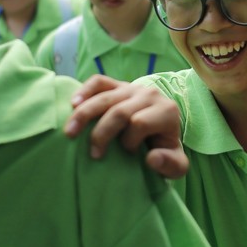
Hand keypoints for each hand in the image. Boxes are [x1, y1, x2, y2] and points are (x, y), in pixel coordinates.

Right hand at [64, 75, 188, 178]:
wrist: (162, 133)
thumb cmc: (165, 151)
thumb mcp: (176, 165)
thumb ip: (171, 165)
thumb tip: (152, 158)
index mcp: (167, 112)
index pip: (140, 123)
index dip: (130, 141)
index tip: (129, 154)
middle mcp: (150, 95)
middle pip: (119, 111)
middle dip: (102, 134)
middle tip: (94, 154)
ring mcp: (132, 88)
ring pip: (104, 97)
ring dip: (84, 116)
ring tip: (69, 133)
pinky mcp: (117, 85)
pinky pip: (98, 81)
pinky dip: (84, 91)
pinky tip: (72, 104)